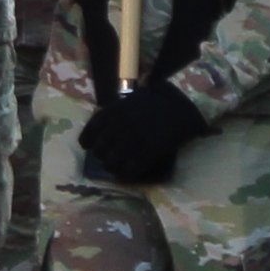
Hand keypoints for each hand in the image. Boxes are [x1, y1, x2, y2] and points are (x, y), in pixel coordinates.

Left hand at [75, 81, 205, 185]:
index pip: (91, 130)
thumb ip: (116, 109)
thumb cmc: (159, 98)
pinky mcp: (146, 154)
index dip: (86, 140)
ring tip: (112, 166)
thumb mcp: (132, 97)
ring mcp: (133, 141)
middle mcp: (120, 127)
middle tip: (104, 157)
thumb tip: (102, 121)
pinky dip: (124, 173)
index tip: (87, 146)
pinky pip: (128, 170)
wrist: (183, 106)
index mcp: (115, 111)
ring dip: (110, 166)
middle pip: (99, 149)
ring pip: (111, 162)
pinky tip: (124, 173)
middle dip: (100, 154)